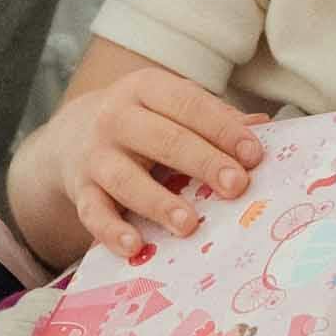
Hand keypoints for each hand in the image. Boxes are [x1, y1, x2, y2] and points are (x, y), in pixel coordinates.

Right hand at [36, 68, 265, 261]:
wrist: (72, 133)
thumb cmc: (142, 122)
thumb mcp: (171, 107)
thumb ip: (214, 119)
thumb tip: (263, 129)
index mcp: (147, 89)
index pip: (189, 104)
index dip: (222, 129)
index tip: (254, 154)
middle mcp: (117, 117)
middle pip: (162, 138)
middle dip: (201, 162)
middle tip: (236, 186)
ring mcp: (94, 155)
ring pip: (125, 178)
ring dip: (158, 202)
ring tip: (189, 223)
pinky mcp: (79, 189)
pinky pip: (92, 212)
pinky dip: (111, 231)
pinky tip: (135, 246)